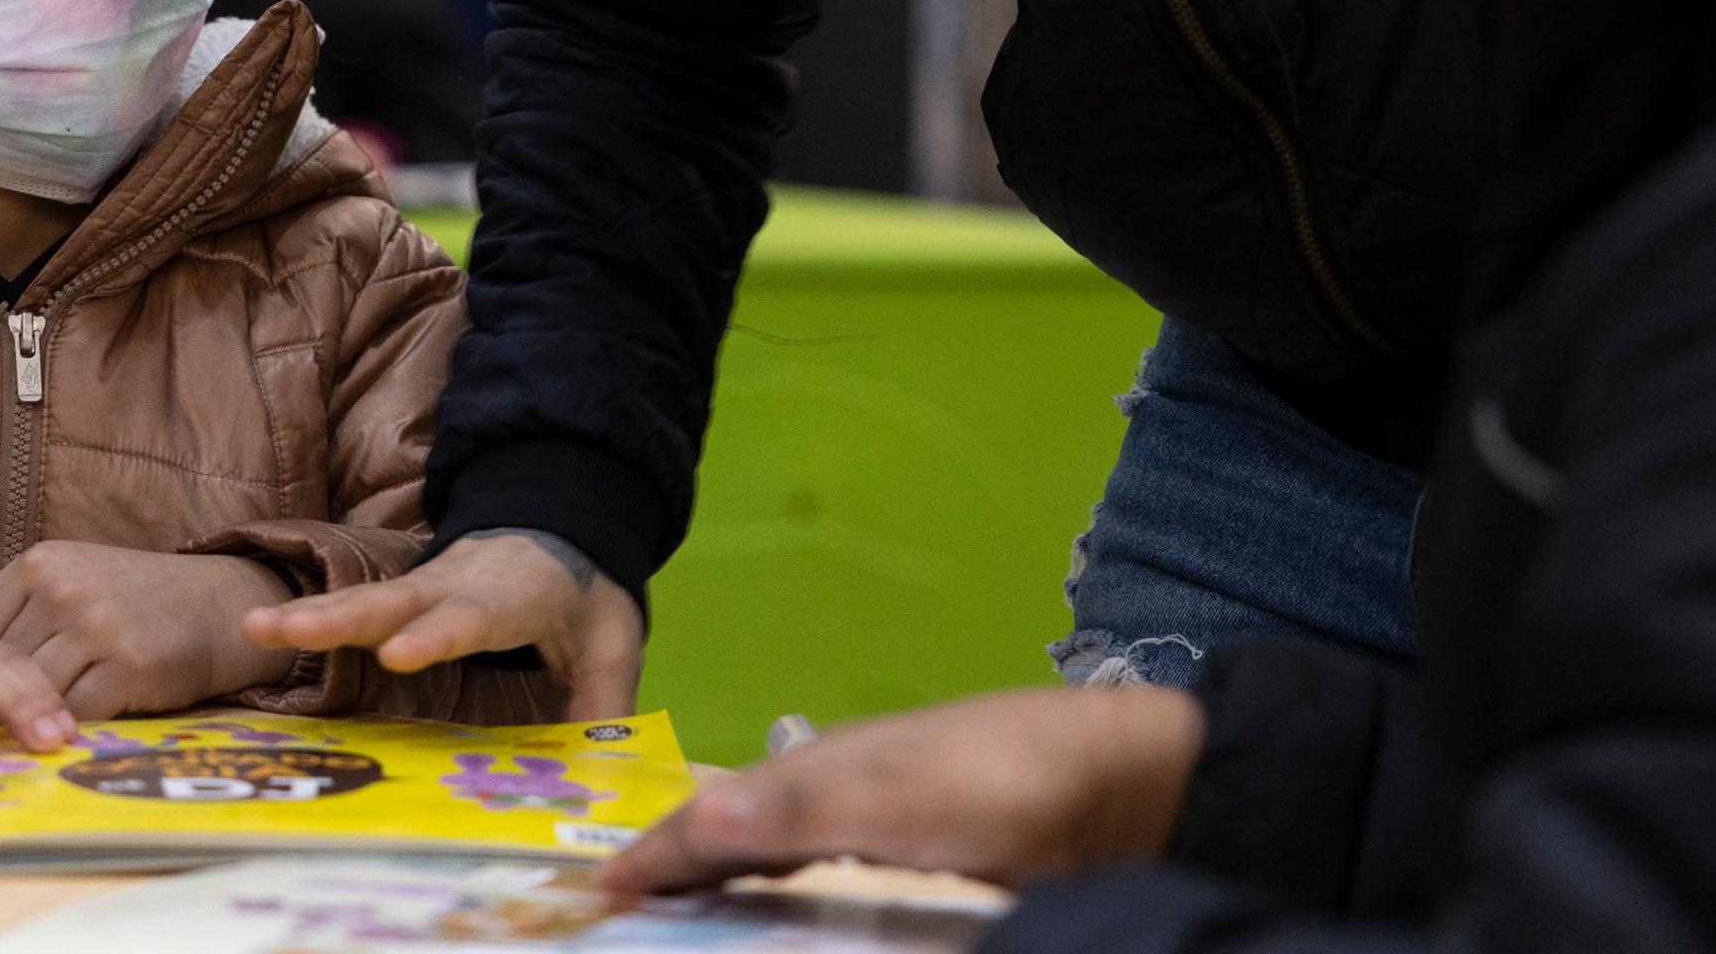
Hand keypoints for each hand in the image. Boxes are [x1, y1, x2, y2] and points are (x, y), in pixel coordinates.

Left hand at [0, 542, 299, 719]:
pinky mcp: (127, 668)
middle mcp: (64, 590)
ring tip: (23, 739)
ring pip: (34, 692)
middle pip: (1, 665)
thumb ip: (8, 596)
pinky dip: (67, 729)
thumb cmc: (133, 596)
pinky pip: (76, 714)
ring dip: (29, 720)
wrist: (215, 605)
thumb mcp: (70, 573)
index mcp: (41, 563)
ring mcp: (96, 628)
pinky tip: (67, 737)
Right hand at [240, 530, 644, 717]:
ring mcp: (423, 585)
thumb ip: (603, 705)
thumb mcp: (614, 643)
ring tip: (254, 626)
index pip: (470, 617)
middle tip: (284, 629)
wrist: (557, 527)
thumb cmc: (583, 593)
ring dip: (310, 616)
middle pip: (392, 600)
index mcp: (512, 594)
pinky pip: (356, 608)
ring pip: (362, 600)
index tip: (395, 655)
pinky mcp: (403, 596)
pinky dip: (311, 619)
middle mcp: (455, 584)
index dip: (434, 636)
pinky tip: (262, 631)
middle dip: (339, 618)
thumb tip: (597, 778)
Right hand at [597, 684, 1207, 898]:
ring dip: (731, 905)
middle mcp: (835, 809)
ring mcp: (881, 844)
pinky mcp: (924, 882)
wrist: (1124, 785)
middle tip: (626, 928)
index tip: (591, 906)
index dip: (650, 862)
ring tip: (692, 939)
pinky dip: (793, 919)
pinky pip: (835, 906)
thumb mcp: (899, 794)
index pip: (708, 825)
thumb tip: (700, 818)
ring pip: (782, 882)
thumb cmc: (1002, 779)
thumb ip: (803, 811)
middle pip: (734, 852)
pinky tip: (796, 940)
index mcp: (812, 778)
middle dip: (676, 885)